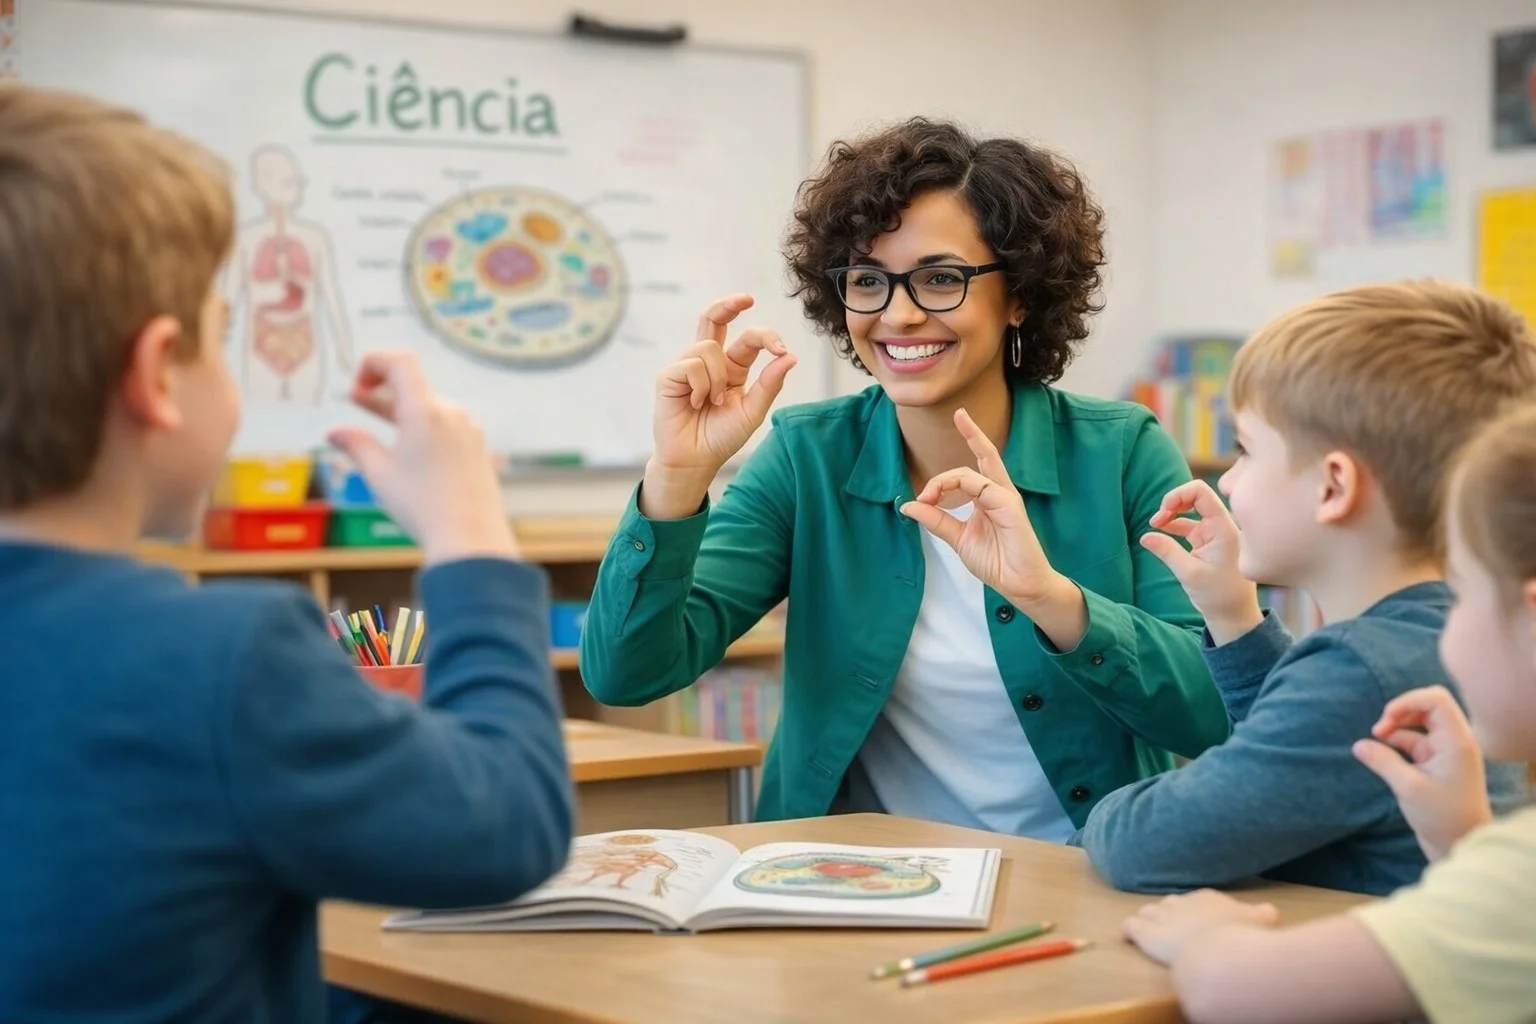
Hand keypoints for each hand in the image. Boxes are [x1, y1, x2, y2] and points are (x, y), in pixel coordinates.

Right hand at [327, 352, 517, 564]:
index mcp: (425, 412)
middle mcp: (451, 413)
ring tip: (380, 418)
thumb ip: (356, 446)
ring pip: (430, 408)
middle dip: (382, 391)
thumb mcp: (380, 475)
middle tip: (355, 398)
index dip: (373, 364)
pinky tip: (411, 446)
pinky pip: (447, 426)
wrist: (470, 537)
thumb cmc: (422, 506)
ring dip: (402, 410)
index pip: (400, 362)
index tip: (356, 389)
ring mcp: (469, 429)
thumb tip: (334, 433)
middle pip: (413, 387)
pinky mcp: (478, 447)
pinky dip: (424, 427)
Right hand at [640, 295, 796, 518]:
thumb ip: (769, 384)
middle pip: (714, 318)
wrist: (695, 460)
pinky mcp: (668, 376)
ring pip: (708, 348)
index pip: (748, 339)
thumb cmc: (721, 437)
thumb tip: (790, 357)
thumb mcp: (752, 411)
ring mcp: (686, 366)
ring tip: (712, 402)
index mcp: (732, 367)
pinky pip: (691, 364)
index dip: (766, 337)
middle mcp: (708, 362)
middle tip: (746, 298)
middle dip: (728, 303)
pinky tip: (694, 403)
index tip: (781, 348)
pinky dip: (700, 385)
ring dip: (716, 378)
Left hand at [900, 408, 1060, 603]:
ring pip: (975, 472)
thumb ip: (936, 520)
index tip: (922, 494)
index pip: (972, 469)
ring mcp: (1006, 498)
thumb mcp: (958, 538)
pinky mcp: (1011, 507)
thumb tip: (910, 505)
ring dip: (946, 479)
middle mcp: (998, 493)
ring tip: (928, 496)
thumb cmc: (996, 561)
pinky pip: (984, 488)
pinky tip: (943, 497)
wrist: (1019, 585)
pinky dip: (962, 488)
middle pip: (986, 455)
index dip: (945, 473)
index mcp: (987, 498)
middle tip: (959, 414)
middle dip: (973, 432)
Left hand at [1123, 890, 1278, 965]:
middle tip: (1176, 929)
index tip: (1201, 924)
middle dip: (1171, 914)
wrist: (1218, 951)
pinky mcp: (1146, 934)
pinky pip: (1131, 926)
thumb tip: (1271, 911)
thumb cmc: (1241, 936)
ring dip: (1149, 920)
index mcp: (1208, 898)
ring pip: (1148, 911)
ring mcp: (1162, 917)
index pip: (1198, 901)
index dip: (1197, 912)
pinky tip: (1128, 937)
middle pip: (1171, 904)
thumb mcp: (1261, 920)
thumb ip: (1264, 914)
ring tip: (1152, 930)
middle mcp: (1182, 902)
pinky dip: (1129, 931)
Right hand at [1139, 479, 1262, 644]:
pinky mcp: (1208, 543)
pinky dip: (1173, 527)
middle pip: (1194, 497)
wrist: (1234, 615)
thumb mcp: (1189, 573)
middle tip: (1154, 522)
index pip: (1200, 492)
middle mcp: (1220, 525)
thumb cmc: (1219, 595)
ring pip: (1189, 511)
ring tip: (1154, 528)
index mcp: (1223, 527)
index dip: (1177, 495)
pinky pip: (1188, 526)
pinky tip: (1160, 536)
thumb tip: (1144, 536)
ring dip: (1170, 516)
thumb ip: (1167, 552)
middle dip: (1171, 504)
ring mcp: (1214, 533)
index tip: (1162, 514)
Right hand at [1352, 686, 1491, 861]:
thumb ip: (1382, 761)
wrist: (1462, 845)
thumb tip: (1358, 745)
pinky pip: (1415, 742)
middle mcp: (1455, 741)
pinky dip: (1397, 743)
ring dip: (1396, 728)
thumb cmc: (1442, 817)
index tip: (1385, 719)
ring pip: (1419, 723)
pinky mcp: (1437, 764)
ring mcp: (1446, 752)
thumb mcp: (1408, 787)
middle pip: (1427, 705)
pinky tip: (1381, 755)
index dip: (1407, 701)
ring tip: (1375, 743)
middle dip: (1400, 712)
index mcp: (1457, 741)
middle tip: (1379, 730)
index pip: (1436, 699)